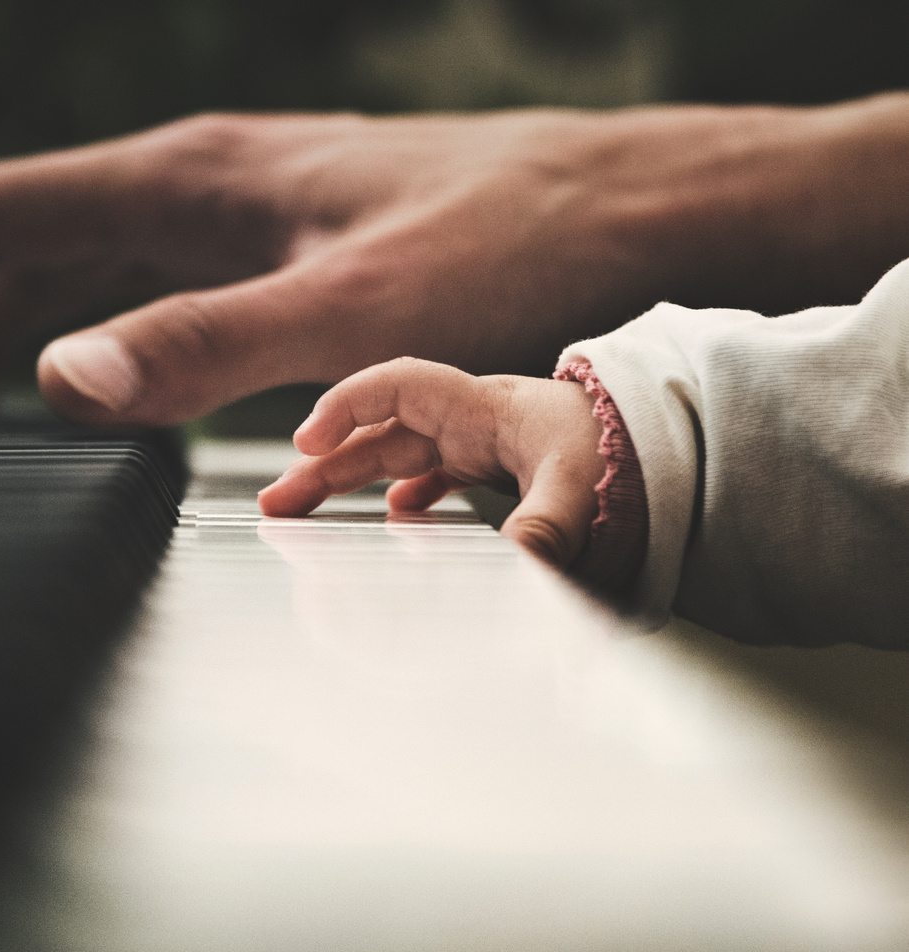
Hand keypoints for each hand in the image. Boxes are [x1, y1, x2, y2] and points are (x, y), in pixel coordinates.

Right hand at [0, 100, 901, 426]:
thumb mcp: (353, 309)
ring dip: (3, 343)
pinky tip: (93, 397)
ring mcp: (232, 214)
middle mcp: (192, 185)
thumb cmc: (511, 238)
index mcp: (182, 178)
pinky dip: (85, 344)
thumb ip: (204, 345)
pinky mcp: (274, 250)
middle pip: (10, 247)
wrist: (626, 205)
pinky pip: (141, 291)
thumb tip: (56, 381)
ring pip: (73, 271)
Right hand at [257, 357, 605, 568]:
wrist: (674, 443)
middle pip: (378, 432)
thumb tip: (517, 565)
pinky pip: (429, 474)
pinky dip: (400, 494)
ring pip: (393, 456)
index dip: (345, 406)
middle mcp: (471, 421)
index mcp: (483, 408)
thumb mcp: (584, 485)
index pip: (398, 385)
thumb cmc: (628, 450)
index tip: (307, 443)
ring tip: (302, 513)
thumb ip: (548, 524)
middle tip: (277, 502)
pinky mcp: (492, 468)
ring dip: (347, 480)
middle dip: (323, 463)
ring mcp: (478, 444)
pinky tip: (387, 518)